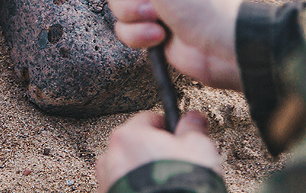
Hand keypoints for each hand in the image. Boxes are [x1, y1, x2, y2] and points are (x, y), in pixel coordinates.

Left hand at [95, 111, 222, 190]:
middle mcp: (111, 157)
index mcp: (129, 136)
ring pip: (126, 170)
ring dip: (142, 174)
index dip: (167, 129)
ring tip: (166, 184)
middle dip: (152, 153)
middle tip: (174, 165)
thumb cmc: (181, 185)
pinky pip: (124, 188)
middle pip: (134, 146)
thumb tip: (193, 119)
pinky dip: (136, 190)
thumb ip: (193, 129)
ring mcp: (107, 182)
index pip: (148, 119)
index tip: (178, 138)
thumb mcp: (198, 149)